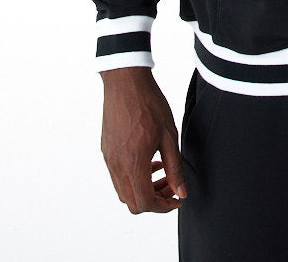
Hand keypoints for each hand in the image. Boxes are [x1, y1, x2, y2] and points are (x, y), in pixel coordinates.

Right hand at [100, 66, 187, 212]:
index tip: (177, 199)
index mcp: (133, 163)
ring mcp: (109, 158)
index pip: (146, 202)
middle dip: (154, 200)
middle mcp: (117, 165)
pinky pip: (117, 176)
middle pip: (133, 202)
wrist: (126, 81)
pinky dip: (133, 177)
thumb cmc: (149, 104)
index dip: (163, 207)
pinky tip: (149, 160)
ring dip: (143, 189)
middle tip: (172, 186)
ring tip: (162, 172)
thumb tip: (182, 192)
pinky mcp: (106, 150)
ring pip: (124, 191)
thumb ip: (175, 167)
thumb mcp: (169, 135)